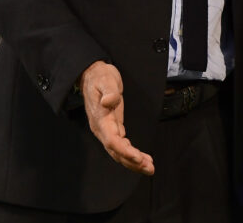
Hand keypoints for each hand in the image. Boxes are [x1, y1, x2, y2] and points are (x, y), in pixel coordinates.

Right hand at [81, 61, 153, 175]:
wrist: (93, 74)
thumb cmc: (100, 76)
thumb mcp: (106, 80)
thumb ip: (109, 91)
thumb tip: (108, 101)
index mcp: (100, 119)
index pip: (111, 140)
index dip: (124, 151)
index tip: (137, 157)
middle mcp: (102, 128)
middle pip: (116, 151)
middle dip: (132, 162)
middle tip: (149, 168)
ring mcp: (107, 129)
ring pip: (119, 151)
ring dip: (133, 162)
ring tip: (149, 167)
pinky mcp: (113, 127)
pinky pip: (121, 145)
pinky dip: (131, 154)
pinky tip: (142, 158)